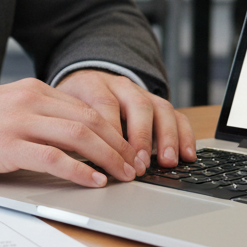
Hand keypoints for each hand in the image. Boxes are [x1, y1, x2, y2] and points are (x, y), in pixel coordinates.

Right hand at [0, 78, 139, 187]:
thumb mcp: (3, 112)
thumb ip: (35, 119)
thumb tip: (71, 142)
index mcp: (31, 91)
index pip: (86, 107)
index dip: (113, 130)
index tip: (128, 149)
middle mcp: (28, 100)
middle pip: (90, 119)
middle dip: (119, 144)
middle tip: (135, 166)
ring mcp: (17, 121)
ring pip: (78, 135)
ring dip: (108, 157)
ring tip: (123, 175)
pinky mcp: (5, 145)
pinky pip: (53, 157)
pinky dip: (79, 170)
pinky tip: (92, 181)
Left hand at [55, 69, 195, 173]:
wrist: (82, 83)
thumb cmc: (69, 109)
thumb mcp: (60, 114)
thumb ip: (64, 131)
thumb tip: (63, 161)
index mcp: (92, 84)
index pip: (104, 104)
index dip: (111, 132)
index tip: (111, 157)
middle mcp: (120, 86)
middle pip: (137, 105)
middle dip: (141, 137)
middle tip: (141, 163)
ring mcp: (141, 93)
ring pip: (161, 108)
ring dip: (166, 137)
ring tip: (167, 162)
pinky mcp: (157, 104)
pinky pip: (176, 116)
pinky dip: (184, 135)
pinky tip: (187, 156)